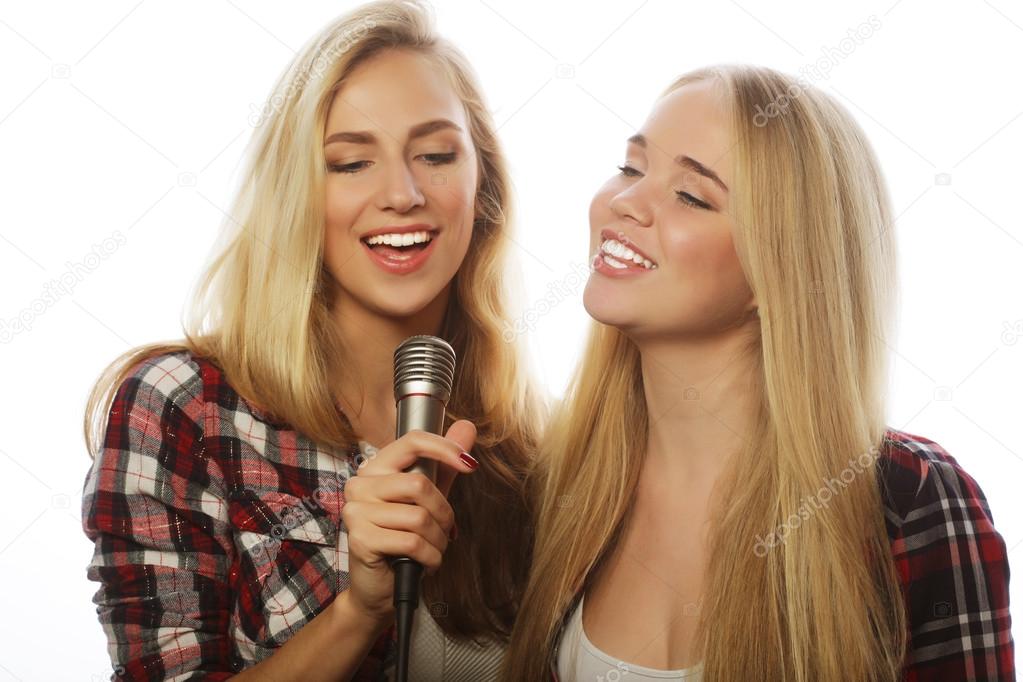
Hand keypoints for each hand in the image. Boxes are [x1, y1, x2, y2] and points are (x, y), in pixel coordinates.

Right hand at [338, 420, 477, 623]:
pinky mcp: (359, 538)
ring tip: (433, 549)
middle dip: (443, 512)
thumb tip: (467, 426)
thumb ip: (444, 465)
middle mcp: (360, 485)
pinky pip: (412, 542)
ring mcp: (356, 511)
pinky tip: (425, 562)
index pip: (412, 441)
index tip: (469, 464)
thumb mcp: (427, 499)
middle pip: (420, 485)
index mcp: (375, 468)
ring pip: (418, 517)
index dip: (444, 448)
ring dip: (438, 540)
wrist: (379, 588)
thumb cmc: (403, 540)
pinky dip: (430, 556)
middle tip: (445, 531)